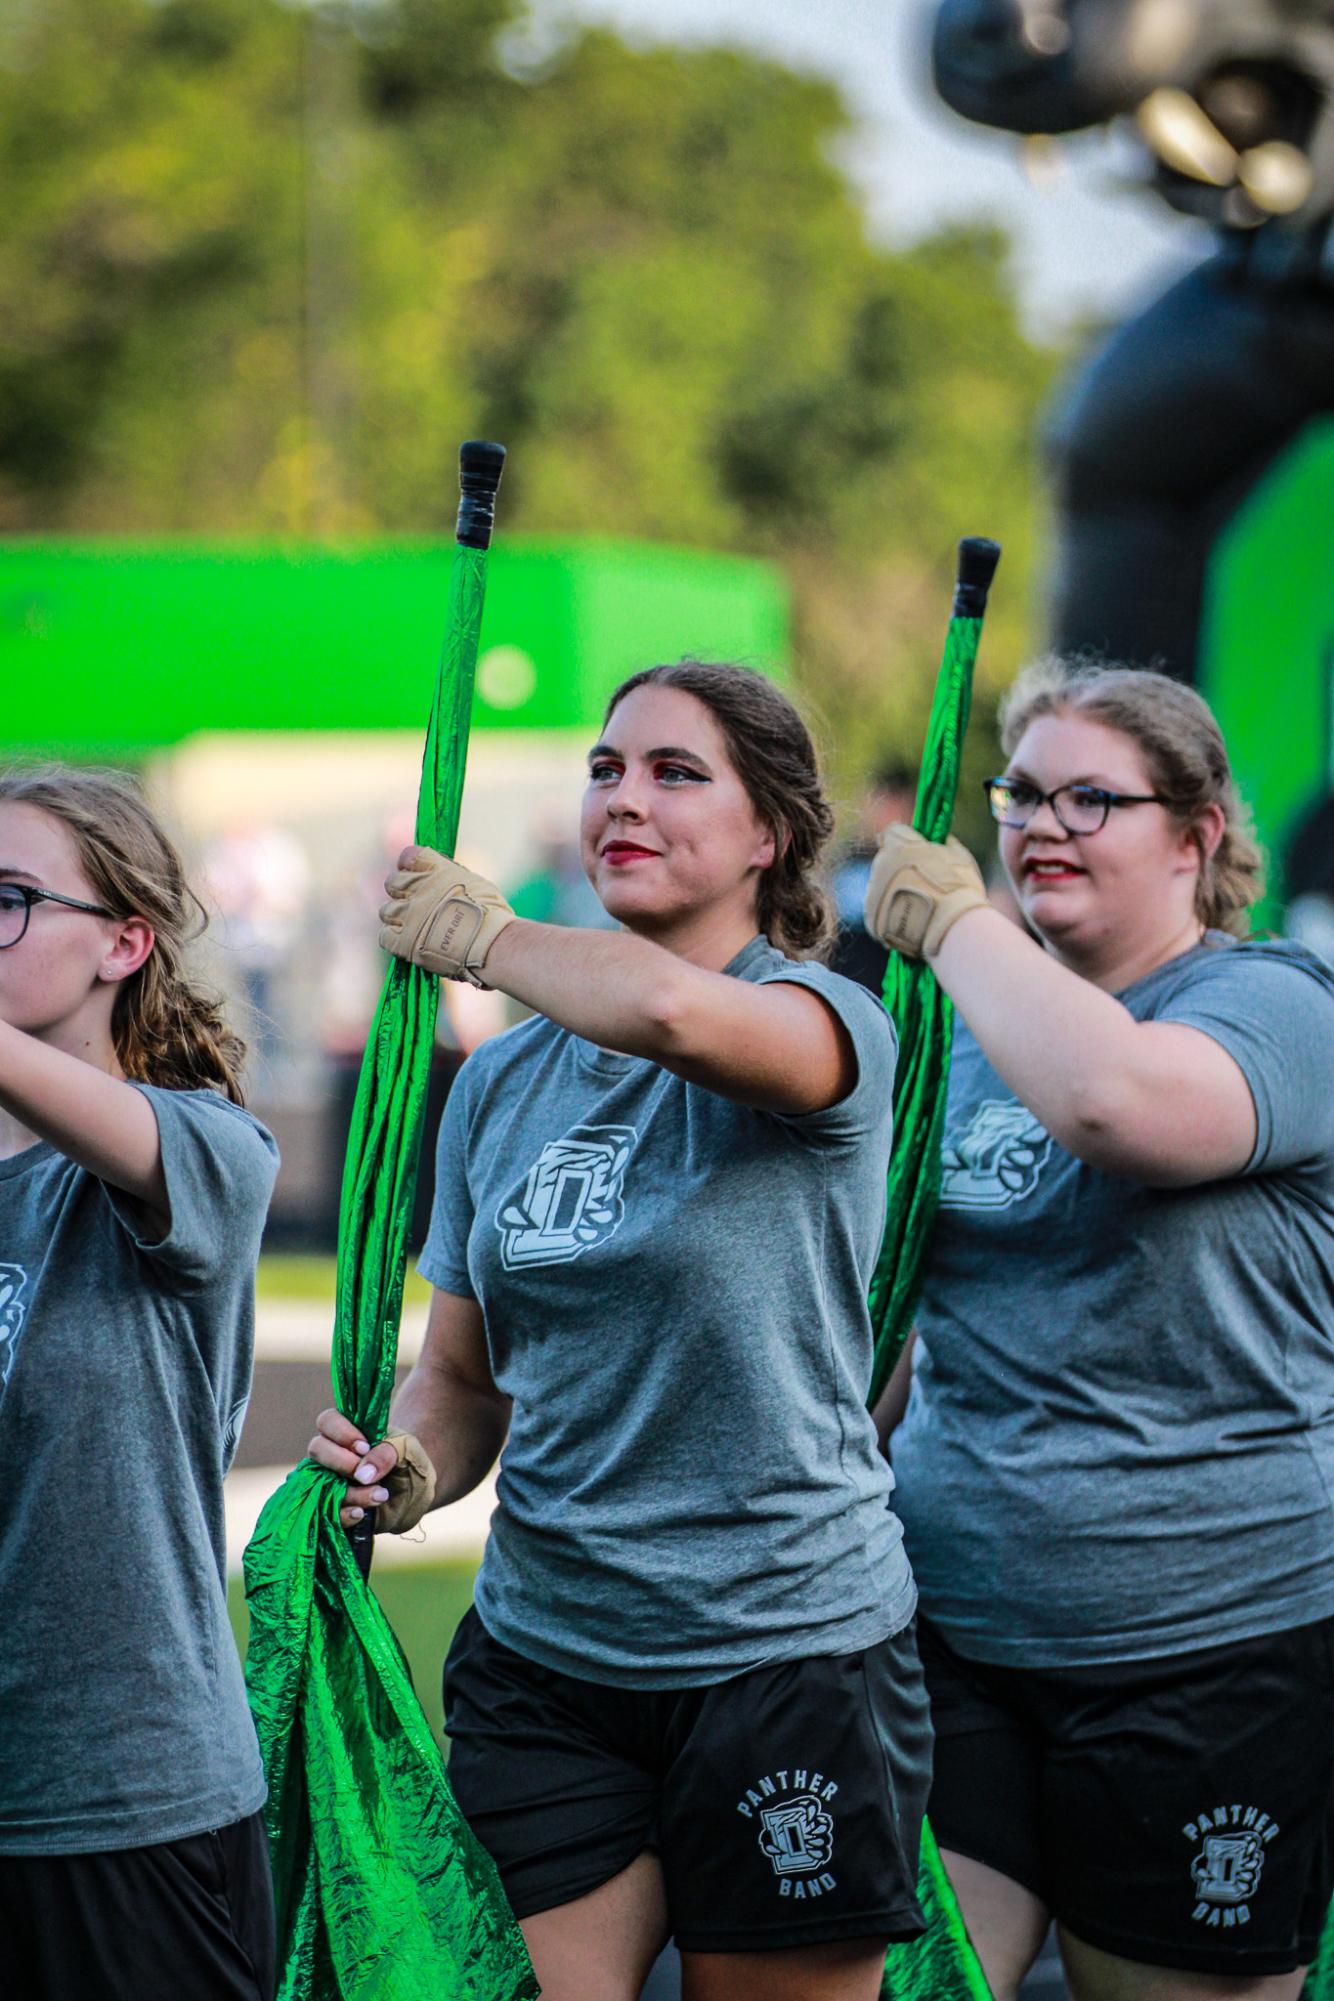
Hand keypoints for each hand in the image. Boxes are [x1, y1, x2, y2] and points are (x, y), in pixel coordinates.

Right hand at [307, 1409, 437, 1533]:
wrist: (417, 1494)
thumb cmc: (409, 1462)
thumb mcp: (408, 1451)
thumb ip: (388, 1452)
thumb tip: (362, 1474)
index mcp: (348, 1431)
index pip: (328, 1421)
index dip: (342, 1433)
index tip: (365, 1447)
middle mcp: (333, 1455)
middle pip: (317, 1449)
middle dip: (341, 1462)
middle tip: (365, 1474)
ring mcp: (330, 1481)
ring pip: (321, 1483)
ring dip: (351, 1493)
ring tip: (381, 1495)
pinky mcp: (333, 1508)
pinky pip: (326, 1512)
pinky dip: (344, 1514)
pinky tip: (362, 1513)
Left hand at [378, 845, 514, 987]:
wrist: (491, 944)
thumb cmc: (492, 915)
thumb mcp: (476, 883)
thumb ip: (452, 877)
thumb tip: (442, 877)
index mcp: (436, 869)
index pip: (409, 856)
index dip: (410, 866)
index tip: (416, 875)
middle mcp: (418, 888)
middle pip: (392, 883)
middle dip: (401, 893)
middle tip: (416, 905)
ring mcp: (408, 915)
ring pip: (386, 910)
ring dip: (397, 918)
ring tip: (415, 928)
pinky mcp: (403, 942)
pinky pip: (384, 936)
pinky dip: (393, 939)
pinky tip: (408, 943)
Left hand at [864, 825, 987, 959]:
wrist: (951, 930)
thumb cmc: (960, 890)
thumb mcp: (959, 857)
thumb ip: (944, 844)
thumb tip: (941, 838)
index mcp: (900, 847)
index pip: (892, 832)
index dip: (903, 839)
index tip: (912, 848)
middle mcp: (880, 866)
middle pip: (885, 860)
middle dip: (899, 868)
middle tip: (921, 883)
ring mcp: (873, 893)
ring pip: (880, 886)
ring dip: (893, 891)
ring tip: (918, 907)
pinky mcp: (870, 918)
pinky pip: (878, 910)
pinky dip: (890, 914)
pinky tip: (910, 921)